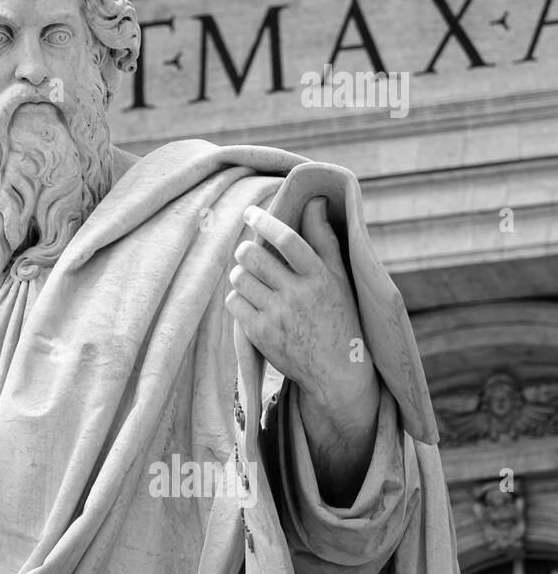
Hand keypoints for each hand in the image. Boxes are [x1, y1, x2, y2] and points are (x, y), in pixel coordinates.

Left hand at [223, 197, 378, 502]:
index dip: (265, 221)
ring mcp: (278, 315)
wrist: (337, 371)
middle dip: (245, 250)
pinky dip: (238, 299)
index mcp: (321, 276)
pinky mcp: (261, 334)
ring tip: (252, 280)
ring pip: (239, 278)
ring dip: (240, 275)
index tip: (250, 211)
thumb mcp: (339, 278)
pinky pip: (234, 302)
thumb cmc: (339, 316)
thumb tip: (313, 202)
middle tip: (249, 254)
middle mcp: (299, 294)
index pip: (288, 239)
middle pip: (252, 256)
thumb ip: (324, 240)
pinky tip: (252, 302)